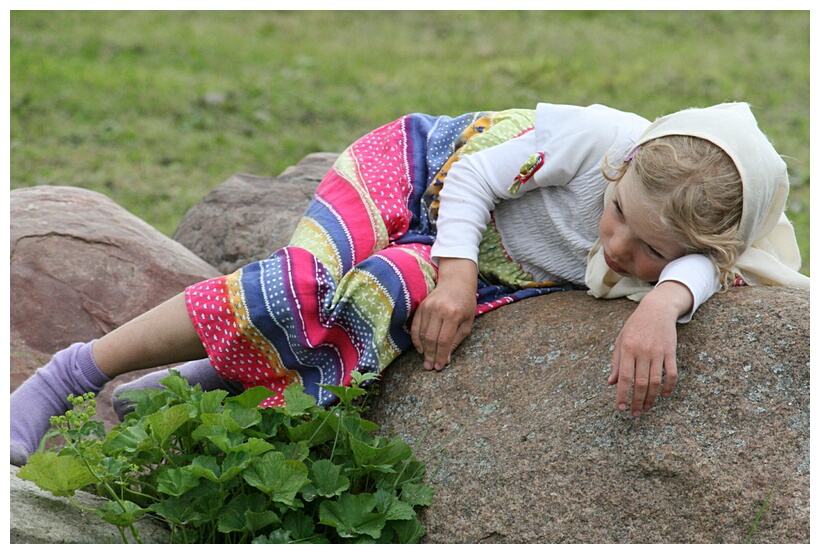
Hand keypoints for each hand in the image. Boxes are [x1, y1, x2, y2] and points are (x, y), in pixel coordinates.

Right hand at [410, 258, 476, 370]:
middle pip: (431, 338)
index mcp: (453, 314)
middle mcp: (439, 310)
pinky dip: (416, 339)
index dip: (441, 355)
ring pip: (422, 333)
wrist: (456, 282)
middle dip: (430, 355)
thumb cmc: (466, 303)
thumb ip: (457, 340)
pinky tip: (420, 349)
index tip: (439, 367)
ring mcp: (428, 307)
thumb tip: (447, 358)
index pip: (444, 340)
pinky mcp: (421, 306)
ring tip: (425, 361)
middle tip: (430, 367)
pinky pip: (415, 326)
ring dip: (423, 349)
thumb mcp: (468, 322)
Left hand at [608, 281, 692, 416]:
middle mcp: (642, 352)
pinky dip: (669, 387)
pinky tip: (665, 396)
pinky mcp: (671, 352)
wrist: (657, 309)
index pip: (624, 377)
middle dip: (636, 401)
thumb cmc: (635, 326)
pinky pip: (672, 373)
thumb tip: (612, 383)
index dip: (622, 395)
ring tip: (645, 408)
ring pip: (655, 381)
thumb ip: (616, 362)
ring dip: (651, 398)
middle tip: (634, 413)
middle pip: (640, 383)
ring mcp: (658, 352)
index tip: (620, 408)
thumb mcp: (620, 340)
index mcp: (627, 349)